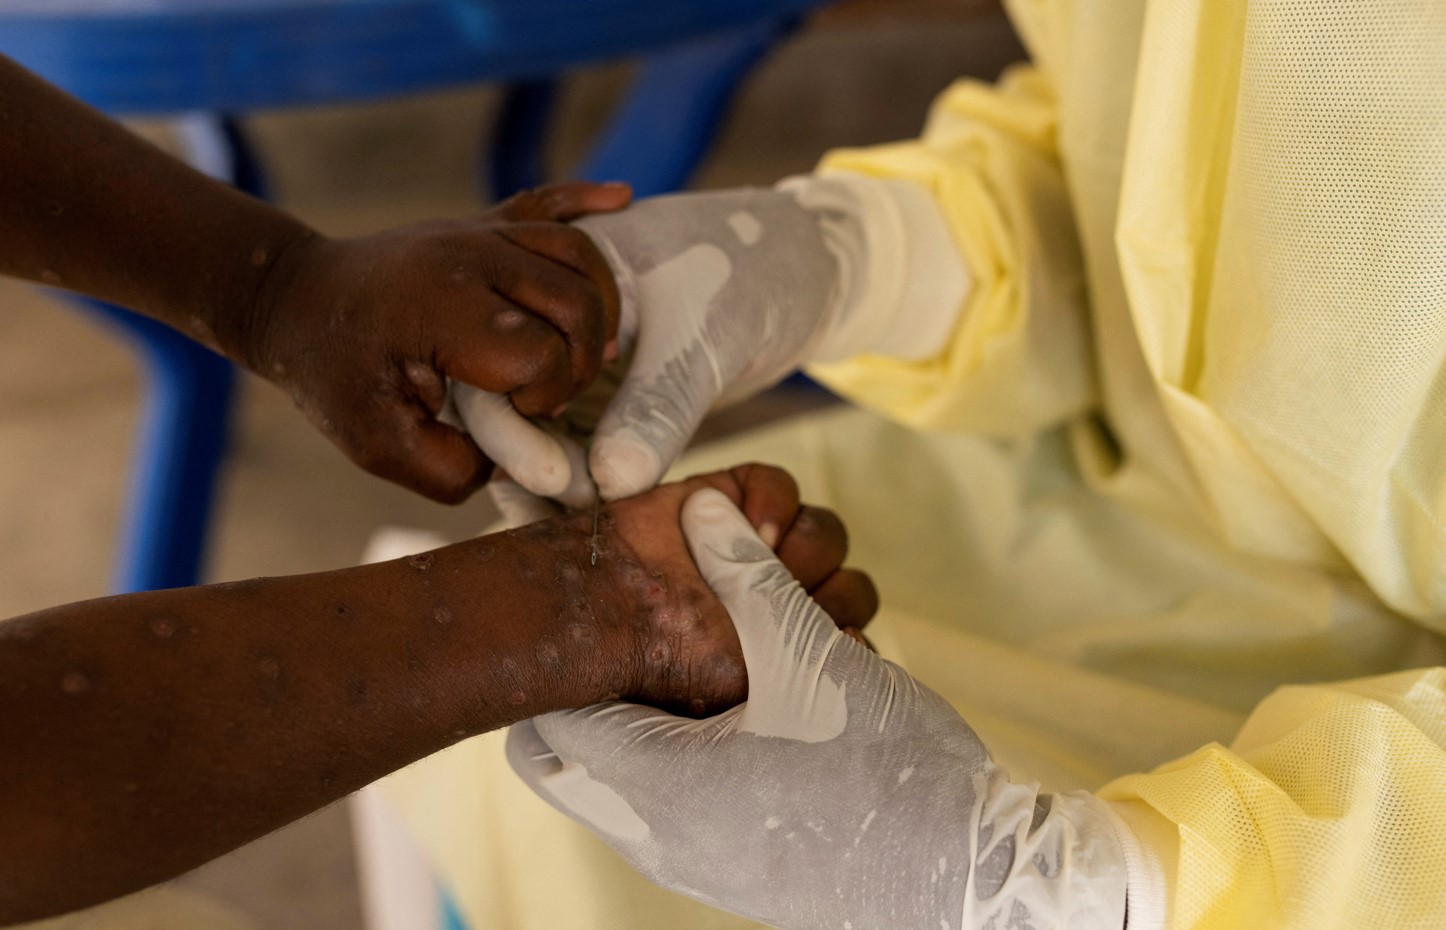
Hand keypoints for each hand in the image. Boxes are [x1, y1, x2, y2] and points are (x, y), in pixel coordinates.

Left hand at [241, 182, 630, 502]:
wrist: (294, 298)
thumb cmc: (335, 375)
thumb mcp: (378, 446)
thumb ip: (453, 470)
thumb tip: (519, 459)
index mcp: (442, 309)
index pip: (541, 352)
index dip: (545, 397)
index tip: (514, 415)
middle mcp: (469, 259)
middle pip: (578, 301)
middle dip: (581, 361)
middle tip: (550, 393)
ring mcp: (478, 233)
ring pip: (579, 254)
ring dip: (601, 306)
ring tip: (590, 348)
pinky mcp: (482, 223)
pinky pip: (547, 201)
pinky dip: (588, 199)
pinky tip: (623, 198)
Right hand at [455, 175, 964, 505]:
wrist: (805, 272)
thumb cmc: (754, 271)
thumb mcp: (705, 333)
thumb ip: (659, 404)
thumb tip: (611, 482)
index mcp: (546, 273)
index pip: (496, 355)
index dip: (510, 424)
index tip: (553, 478)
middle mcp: (545, 319)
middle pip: (503, 400)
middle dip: (528, 462)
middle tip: (573, 509)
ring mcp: (574, 362)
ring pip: (539, 433)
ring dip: (554, 482)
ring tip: (581, 529)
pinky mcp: (607, 398)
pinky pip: (579, 446)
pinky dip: (585, 483)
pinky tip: (598, 521)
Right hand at [496, 463, 877, 715]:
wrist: (600, 609)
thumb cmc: (669, 661)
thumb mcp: (747, 678)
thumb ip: (811, 656)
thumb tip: (858, 639)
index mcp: (788, 657)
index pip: (855, 640)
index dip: (847, 634)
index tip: (826, 640)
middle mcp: (779, 604)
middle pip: (851, 587)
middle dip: (827, 594)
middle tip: (783, 605)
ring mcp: (757, 549)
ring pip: (824, 534)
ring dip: (804, 547)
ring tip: (763, 560)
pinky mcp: (731, 498)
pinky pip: (781, 486)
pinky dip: (773, 501)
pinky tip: (749, 524)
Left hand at [509, 490, 1128, 929]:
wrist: (967, 879)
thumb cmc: (887, 771)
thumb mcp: (812, 655)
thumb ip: (747, 576)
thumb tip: (701, 509)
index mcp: (655, 782)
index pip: (546, 714)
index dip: (562, 648)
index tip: (587, 603)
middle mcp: (652, 835)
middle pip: (565, 754)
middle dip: (589, 685)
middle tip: (633, 631)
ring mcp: (688, 862)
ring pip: (615, 781)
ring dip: (640, 717)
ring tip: (692, 662)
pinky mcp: (726, 871)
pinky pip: (662, 809)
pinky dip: (676, 754)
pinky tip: (736, 712)